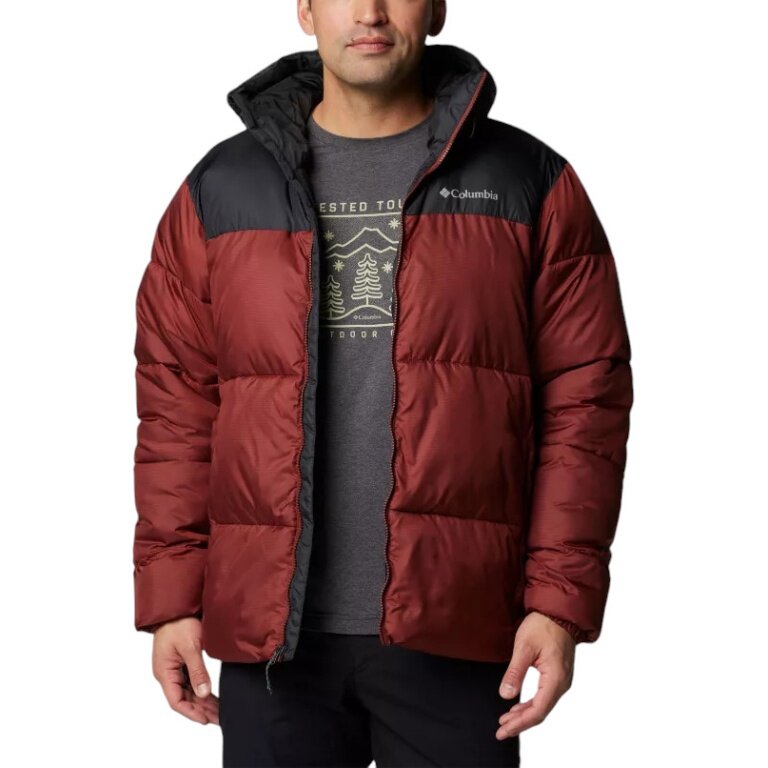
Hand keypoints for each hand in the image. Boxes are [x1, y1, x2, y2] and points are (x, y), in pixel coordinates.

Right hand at [152, 616, 218, 724]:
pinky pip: (191, 681)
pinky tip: (212, 696)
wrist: (177, 605)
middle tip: (220, 718)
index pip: (176, 701)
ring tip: (219, 711)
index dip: (192, 712)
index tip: (207, 720)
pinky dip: (201, 689)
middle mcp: (167, 673)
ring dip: (203, 701)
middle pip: (184, 698)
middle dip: (201, 709)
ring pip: (189, 691)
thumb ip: (197, 671)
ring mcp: (174, 668)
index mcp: (164, 672)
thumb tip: (203, 693)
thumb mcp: (190, 647)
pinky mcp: (181, 662)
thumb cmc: (179, 623)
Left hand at [495, 611, 574, 739]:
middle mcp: (562, 683)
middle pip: (540, 712)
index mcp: (556, 678)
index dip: (519, 723)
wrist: (558, 611)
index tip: (502, 730)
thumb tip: (505, 695)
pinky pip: (545, 697)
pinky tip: (518, 706)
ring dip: (524, 715)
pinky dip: (530, 705)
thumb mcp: (524, 646)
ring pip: (543, 706)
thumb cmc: (543, 625)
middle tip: (500, 730)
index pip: (537, 710)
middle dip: (519, 722)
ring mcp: (562, 680)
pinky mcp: (558, 675)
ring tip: (506, 720)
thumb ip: (515, 672)